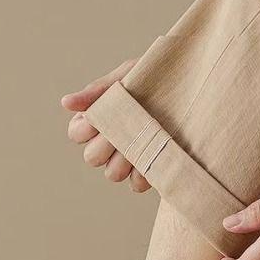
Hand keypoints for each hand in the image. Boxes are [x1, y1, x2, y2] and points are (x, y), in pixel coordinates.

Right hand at [60, 60, 150, 191]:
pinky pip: (136, 184)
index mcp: (99, 118)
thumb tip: (65, 103)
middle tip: (126, 127)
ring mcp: (130, 158)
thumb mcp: (127, 76)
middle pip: (92, 157)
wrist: (193, 85)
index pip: (76, 134)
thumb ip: (97, 91)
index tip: (101, 116)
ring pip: (112, 174)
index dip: (86, 129)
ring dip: (124, 160)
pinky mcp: (150, 170)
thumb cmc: (156, 76)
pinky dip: (143, 172)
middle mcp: (110, 141)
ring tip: (142, 141)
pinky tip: (154, 154)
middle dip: (107, 144)